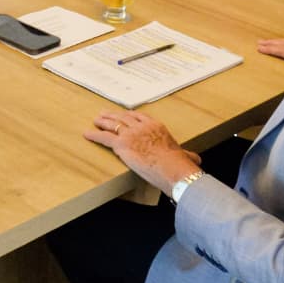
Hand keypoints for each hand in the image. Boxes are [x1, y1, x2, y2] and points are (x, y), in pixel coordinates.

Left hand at [85, 110, 202, 192]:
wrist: (172, 168)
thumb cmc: (179, 164)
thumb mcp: (184, 155)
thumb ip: (186, 155)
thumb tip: (195, 159)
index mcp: (156, 126)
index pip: (139, 116)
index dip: (129, 115)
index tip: (123, 114)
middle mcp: (142, 126)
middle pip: (124, 117)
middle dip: (113, 115)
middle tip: (104, 114)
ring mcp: (131, 134)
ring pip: (113, 124)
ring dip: (103, 122)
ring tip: (96, 120)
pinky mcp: (122, 145)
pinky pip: (105, 138)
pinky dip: (94, 135)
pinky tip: (87, 134)